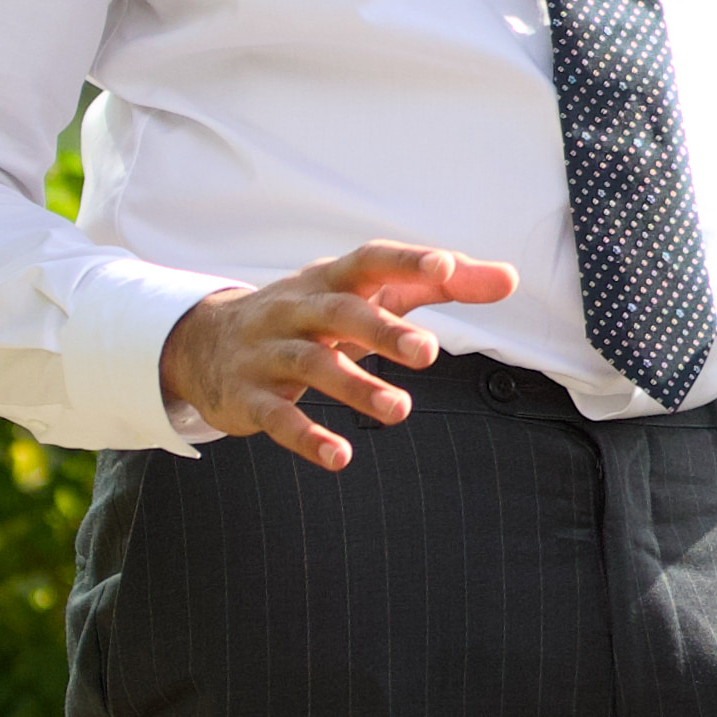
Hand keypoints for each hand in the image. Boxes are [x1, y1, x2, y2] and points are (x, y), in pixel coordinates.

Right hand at [157, 242, 519, 469]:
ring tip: (400, 411)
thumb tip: (510, 278)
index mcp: (331, 278)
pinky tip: (340, 456)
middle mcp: (298, 309)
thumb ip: (438, 285)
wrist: (206, 342)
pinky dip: (306, 436)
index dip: (407, 262)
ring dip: (355, 388)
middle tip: (428, 352)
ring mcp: (268, 352)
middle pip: (340, 312)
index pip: (370, 260)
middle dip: (382, 331)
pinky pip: (277, 417)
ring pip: (312, 365)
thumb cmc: (313, 312)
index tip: (447, 267)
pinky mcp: (249, 398)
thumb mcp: (368, 293)